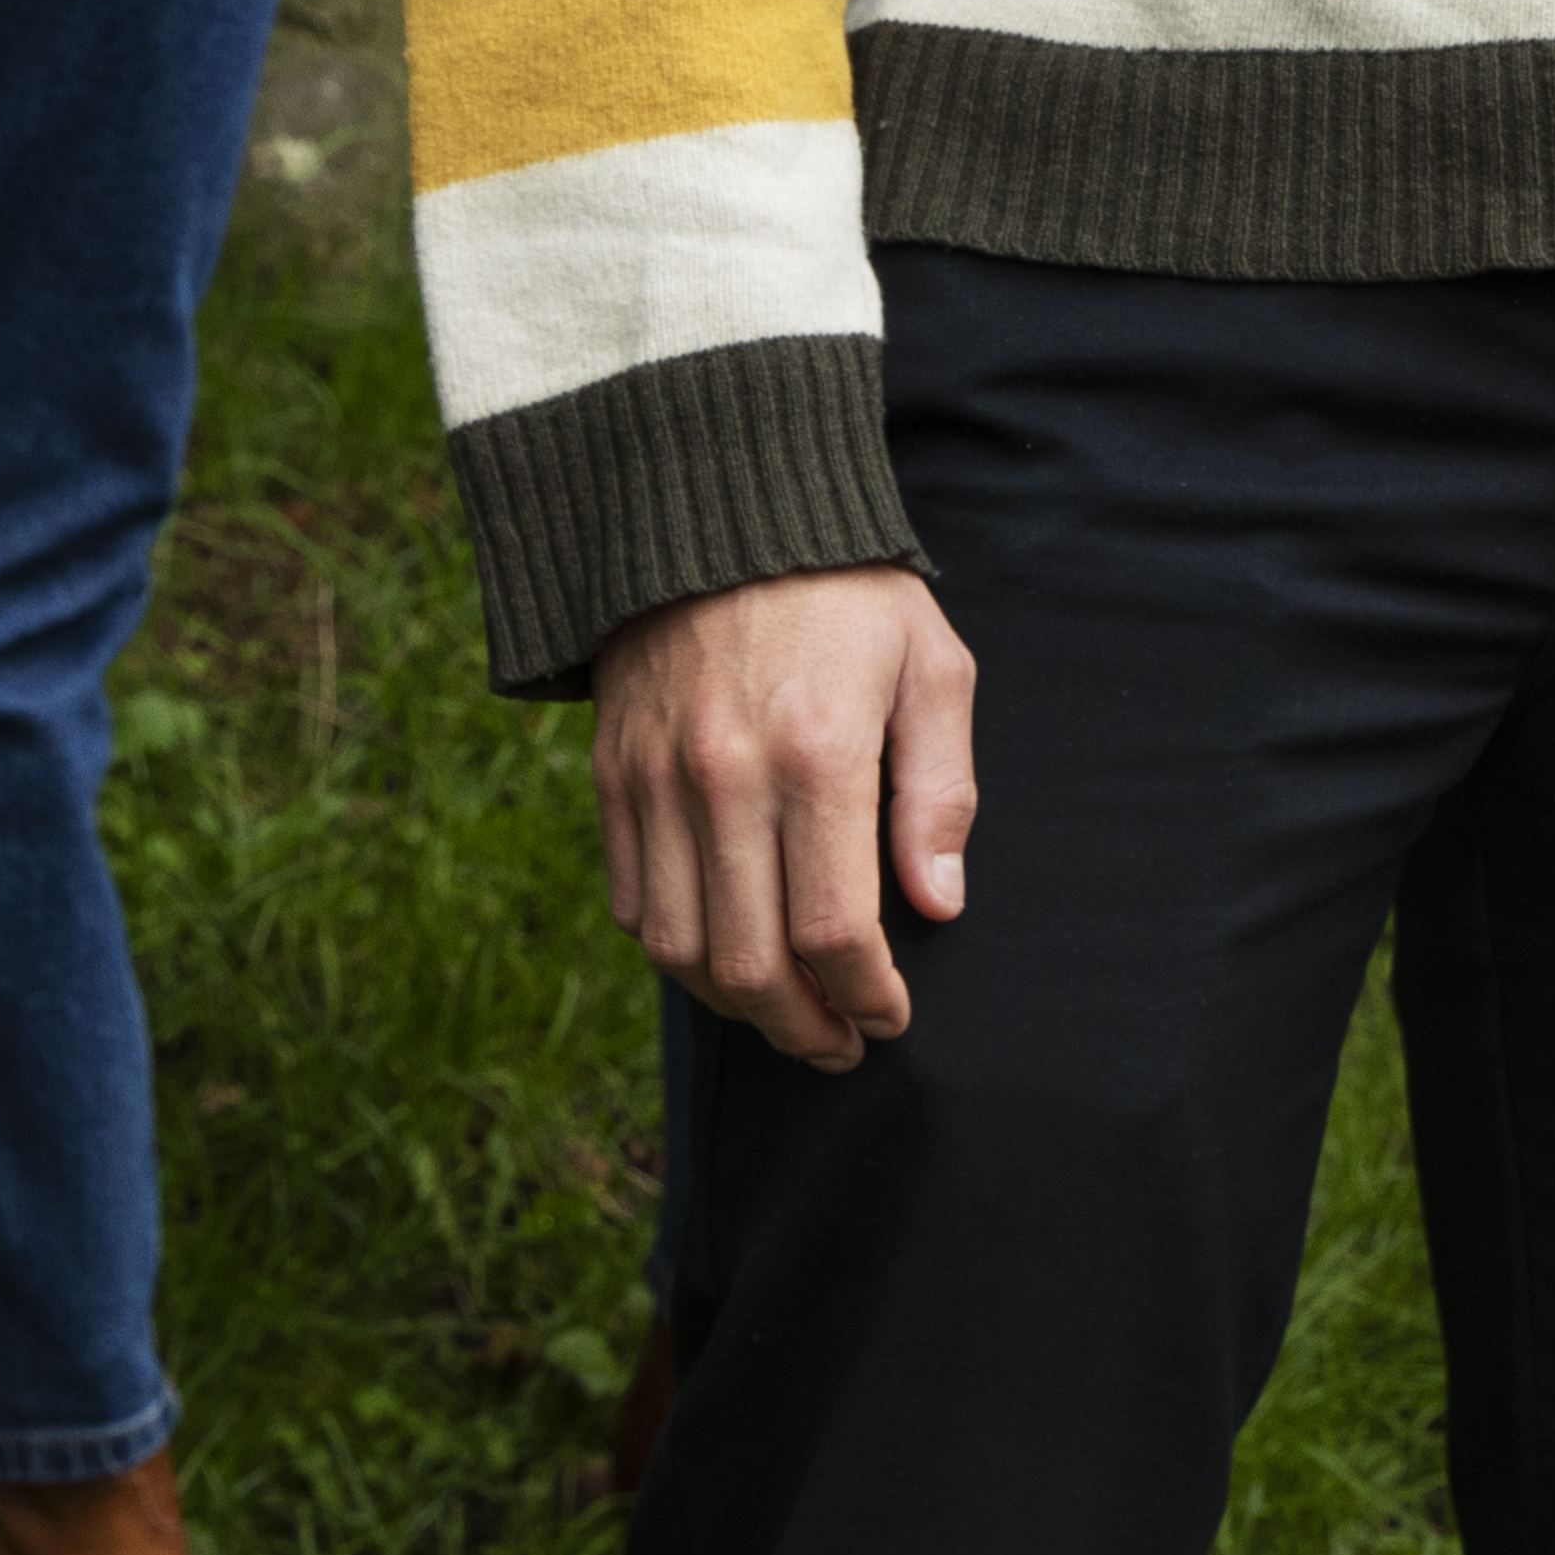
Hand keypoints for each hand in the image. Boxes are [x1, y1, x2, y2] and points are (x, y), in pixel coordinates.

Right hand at [592, 567, 980, 1068]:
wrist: (718, 510)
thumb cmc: (847, 593)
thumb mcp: (932, 667)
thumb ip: (941, 792)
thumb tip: (938, 905)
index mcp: (817, 753)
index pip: (833, 929)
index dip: (866, 995)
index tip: (892, 1017)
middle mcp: (725, 778)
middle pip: (750, 962)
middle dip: (804, 1027)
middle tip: (844, 1044)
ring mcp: (656, 782)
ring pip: (680, 950)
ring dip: (737, 1009)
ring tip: (790, 1020)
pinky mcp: (613, 778)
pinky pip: (631, 903)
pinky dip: (676, 955)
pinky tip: (725, 961)